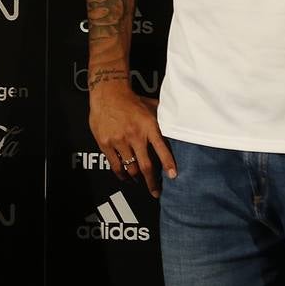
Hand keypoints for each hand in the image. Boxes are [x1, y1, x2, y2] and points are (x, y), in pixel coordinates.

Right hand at [88, 79, 177, 196]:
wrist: (107, 93)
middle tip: (156, 192)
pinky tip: (125, 177)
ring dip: (136, 178)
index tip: (173, 176)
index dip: (168, 164)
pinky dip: (121, 174)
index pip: (161, 148)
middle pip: (145, 166)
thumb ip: (163, 119)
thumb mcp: (151, 107)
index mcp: (148, 126)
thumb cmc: (131, 100)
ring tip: (139, 182)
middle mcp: (134, 135)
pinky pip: (115, 164)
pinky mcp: (105, 143)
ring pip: (130, 168)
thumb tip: (179, 124)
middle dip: (152, 182)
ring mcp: (119, 140)